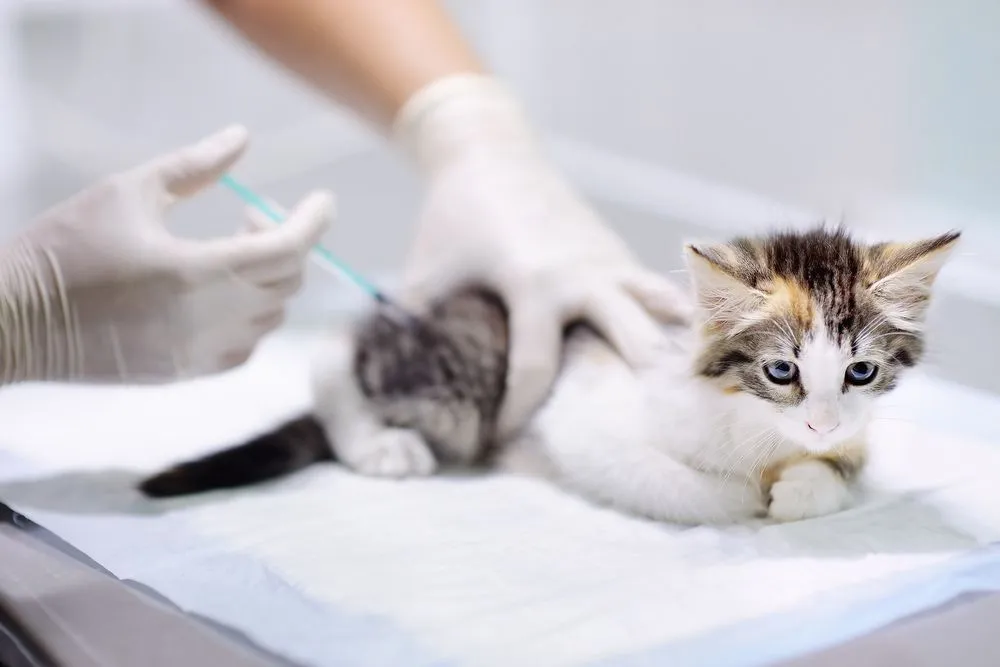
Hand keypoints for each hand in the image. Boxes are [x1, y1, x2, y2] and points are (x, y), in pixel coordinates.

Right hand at [0, 125, 333, 383]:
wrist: (16, 322)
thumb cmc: (67, 247)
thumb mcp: (127, 191)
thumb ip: (193, 167)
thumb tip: (242, 138)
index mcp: (198, 271)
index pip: (287, 248)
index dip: (314, 221)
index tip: (323, 200)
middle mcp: (211, 318)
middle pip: (287, 280)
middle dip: (286, 242)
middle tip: (251, 216)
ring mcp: (203, 352)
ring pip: (272, 314)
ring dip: (269, 277)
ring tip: (232, 249)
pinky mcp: (189, 372)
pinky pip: (248, 344)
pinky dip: (253, 315)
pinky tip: (223, 293)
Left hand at [395, 76, 691, 435]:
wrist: (488, 151)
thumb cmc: (454, 215)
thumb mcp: (427, 271)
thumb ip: (415, 325)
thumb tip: (397, 380)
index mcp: (532, 283)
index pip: (534, 367)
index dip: (518, 411)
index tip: (502, 438)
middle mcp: (580, 273)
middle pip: (628, 333)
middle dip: (635, 378)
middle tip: (646, 424)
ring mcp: (603, 258)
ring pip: (654, 300)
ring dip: (670, 337)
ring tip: (693, 378)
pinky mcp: (611, 248)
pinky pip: (647, 285)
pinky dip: (665, 310)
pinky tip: (685, 337)